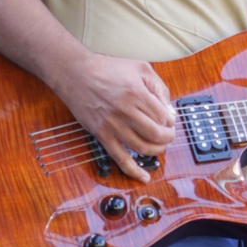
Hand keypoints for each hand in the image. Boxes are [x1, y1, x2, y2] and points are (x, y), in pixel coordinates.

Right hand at [60, 51, 175, 181]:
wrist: (75, 73)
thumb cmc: (107, 69)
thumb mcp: (140, 68)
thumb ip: (159, 87)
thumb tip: (169, 111)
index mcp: (137, 93)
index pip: (164, 117)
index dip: (170, 121)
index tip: (169, 120)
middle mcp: (126, 111)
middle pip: (157, 135)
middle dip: (167, 137)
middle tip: (168, 135)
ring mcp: (113, 126)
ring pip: (143, 148)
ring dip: (156, 151)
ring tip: (158, 146)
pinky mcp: (102, 135)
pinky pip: (121, 159)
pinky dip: (134, 171)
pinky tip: (144, 178)